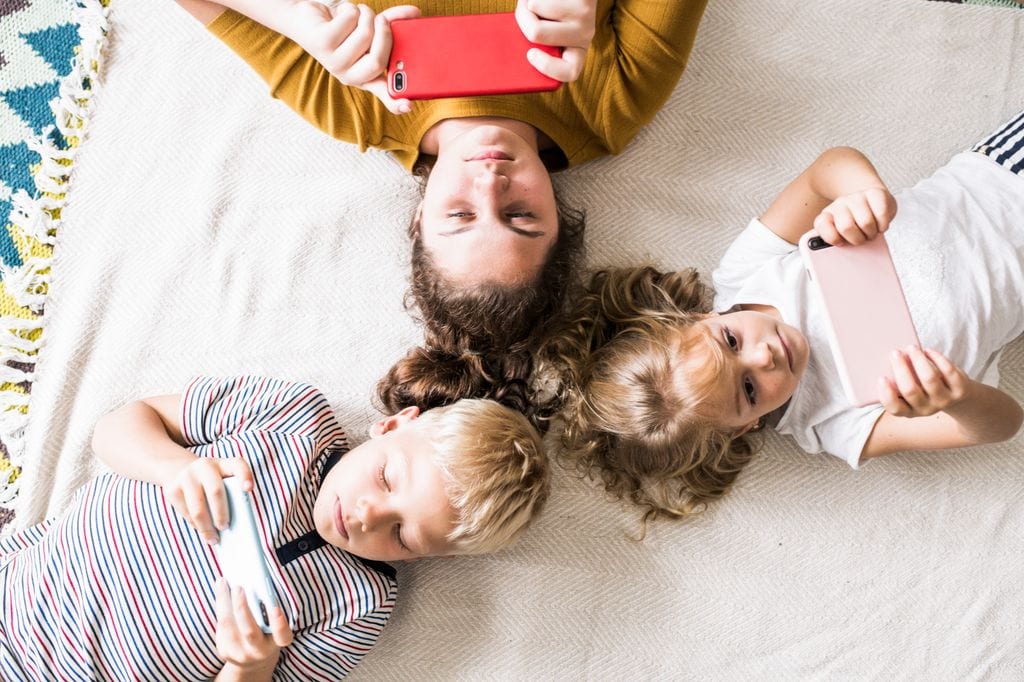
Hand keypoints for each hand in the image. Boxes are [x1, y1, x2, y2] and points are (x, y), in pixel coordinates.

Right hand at [163, 457, 254, 544]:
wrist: (177, 468)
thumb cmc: (209, 480)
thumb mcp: (221, 478)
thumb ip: (231, 493)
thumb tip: (235, 523)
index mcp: (223, 463)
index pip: (237, 465)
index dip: (244, 476)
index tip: (249, 489)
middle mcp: (205, 466)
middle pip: (215, 492)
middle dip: (221, 514)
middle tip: (225, 527)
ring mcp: (186, 477)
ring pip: (198, 508)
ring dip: (206, 527)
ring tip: (214, 538)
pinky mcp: (172, 490)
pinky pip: (186, 513)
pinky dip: (195, 525)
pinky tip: (201, 530)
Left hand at [215, 579, 292, 674]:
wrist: (252, 660)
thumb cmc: (266, 633)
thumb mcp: (273, 625)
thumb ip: (269, 609)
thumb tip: (256, 585)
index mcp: (276, 643)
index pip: (282, 637)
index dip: (279, 624)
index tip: (275, 609)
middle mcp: (259, 651)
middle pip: (249, 632)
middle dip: (242, 608)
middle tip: (238, 587)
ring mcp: (239, 653)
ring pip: (228, 626)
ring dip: (223, 601)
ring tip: (222, 582)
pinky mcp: (224, 650)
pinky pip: (220, 626)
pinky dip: (220, 606)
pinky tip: (220, 591)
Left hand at [285, 1, 420, 113]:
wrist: (307, 21)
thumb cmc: (343, 29)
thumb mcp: (372, 29)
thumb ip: (394, 24)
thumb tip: (415, 13)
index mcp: (366, 77)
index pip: (385, 95)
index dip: (397, 103)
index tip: (408, 105)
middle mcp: (350, 76)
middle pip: (378, 61)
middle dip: (384, 32)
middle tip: (381, 20)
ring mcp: (334, 62)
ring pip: (365, 35)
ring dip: (365, 14)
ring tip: (357, 14)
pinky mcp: (322, 44)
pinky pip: (350, 20)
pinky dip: (350, 8)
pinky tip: (340, 13)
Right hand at [515, 0, 596, 82]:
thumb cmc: (551, 10)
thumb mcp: (544, 30)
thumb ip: (533, 42)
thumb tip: (510, 49)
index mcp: (575, 53)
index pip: (569, 72)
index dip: (548, 67)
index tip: (530, 55)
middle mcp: (585, 36)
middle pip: (537, 33)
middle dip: (522, 18)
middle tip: (523, 11)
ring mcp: (585, 16)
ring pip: (534, 8)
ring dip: (529, 1)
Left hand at [813, 186, 895, 245]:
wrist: (872, 202)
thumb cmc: (857, 223)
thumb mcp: (843, 236)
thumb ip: (836, 246)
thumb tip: (836, 261)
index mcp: (827, 216)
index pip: (821, 225)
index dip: (832, 238)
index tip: (841, 243)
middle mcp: (840, 204)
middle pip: (846, 227)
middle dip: (857, 239)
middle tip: (861, 239)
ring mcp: (857, 197)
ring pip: (866, 222)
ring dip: (871, 233)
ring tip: (871, 232)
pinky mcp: (875, 193)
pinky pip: (881, 213)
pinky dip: (883, 225)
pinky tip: (880, 224)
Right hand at [879, 347, 969, 417]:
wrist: (956, 398)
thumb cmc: (924, 390)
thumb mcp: (911, 393)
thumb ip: (898, 383)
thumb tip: (887, 360)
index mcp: (909, 411)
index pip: (895, 408)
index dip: (887, 394)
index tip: (881, 377)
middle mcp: (926, 409)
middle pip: (910, 390)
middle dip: (900, 369)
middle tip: (894, 353)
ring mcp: (944, 400)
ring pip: (929, 378)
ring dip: (918, 360)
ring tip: (911, 347)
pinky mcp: (960, 390)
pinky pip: (948, 371)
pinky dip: (937, 358)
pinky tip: (928, 351)